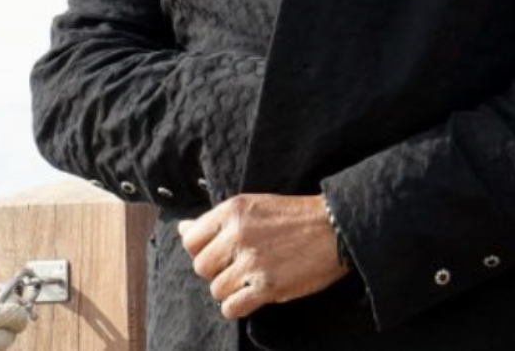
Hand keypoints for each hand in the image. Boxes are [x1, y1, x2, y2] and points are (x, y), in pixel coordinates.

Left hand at [177, 192, 350, 318]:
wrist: (333, 227)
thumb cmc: (292, 216)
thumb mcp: (252, 206)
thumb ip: (215, 220)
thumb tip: (182, 228)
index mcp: (233, 210)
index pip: (191, 240)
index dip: (202, 250)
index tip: (220, 252)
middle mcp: (238, 234)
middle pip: (201, 267)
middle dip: (217, 271)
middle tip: (239, 266)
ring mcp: (252, 261)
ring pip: (216, 289)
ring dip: (231, 289)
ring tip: (252, 278)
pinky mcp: (267, 286)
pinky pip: (232, 308)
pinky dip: (240, 305)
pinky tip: (255, 293)